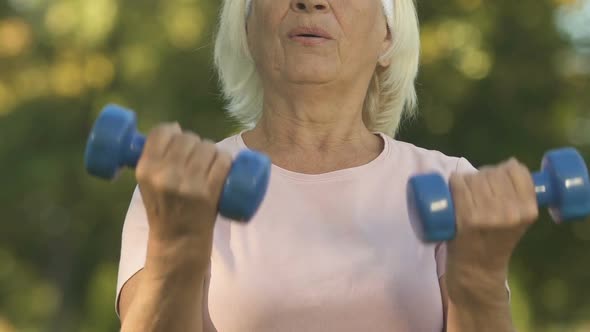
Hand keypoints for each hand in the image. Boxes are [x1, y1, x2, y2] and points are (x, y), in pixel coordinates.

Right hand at [135, 123, 231, 263]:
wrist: (178, 240)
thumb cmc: (165, 207)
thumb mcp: (148, 183)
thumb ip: (156, 157)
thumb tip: (175, 127)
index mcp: (145, 169)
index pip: (162, 132)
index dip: (174, 132)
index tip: (179, 140)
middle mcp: (164, 175)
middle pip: (188, 138)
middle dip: (196, 143)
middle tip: (198, 157)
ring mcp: (187, 185)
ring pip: (208, 148)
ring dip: (213, 151)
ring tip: (210, 164)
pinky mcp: (207, 193)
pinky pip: (222, 163)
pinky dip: (225, 160)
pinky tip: (224, 164)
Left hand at [445, 158, 538, 300]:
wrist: (477, 268)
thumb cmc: (495, 238)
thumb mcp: (519, 217)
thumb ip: (520, 194)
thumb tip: (510, 164)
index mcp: (528, 210)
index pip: (516, 170)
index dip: (504, 170)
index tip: (498, 179)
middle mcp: (510, 213)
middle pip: (493, 172)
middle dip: (484, 175)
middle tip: (478, 190)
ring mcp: (488, 216)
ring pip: (475, 177)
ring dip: (468, 179)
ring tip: (467, 193)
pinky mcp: (466, 219)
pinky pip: (459, 184)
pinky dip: (455, 182)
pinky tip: (455, 187)